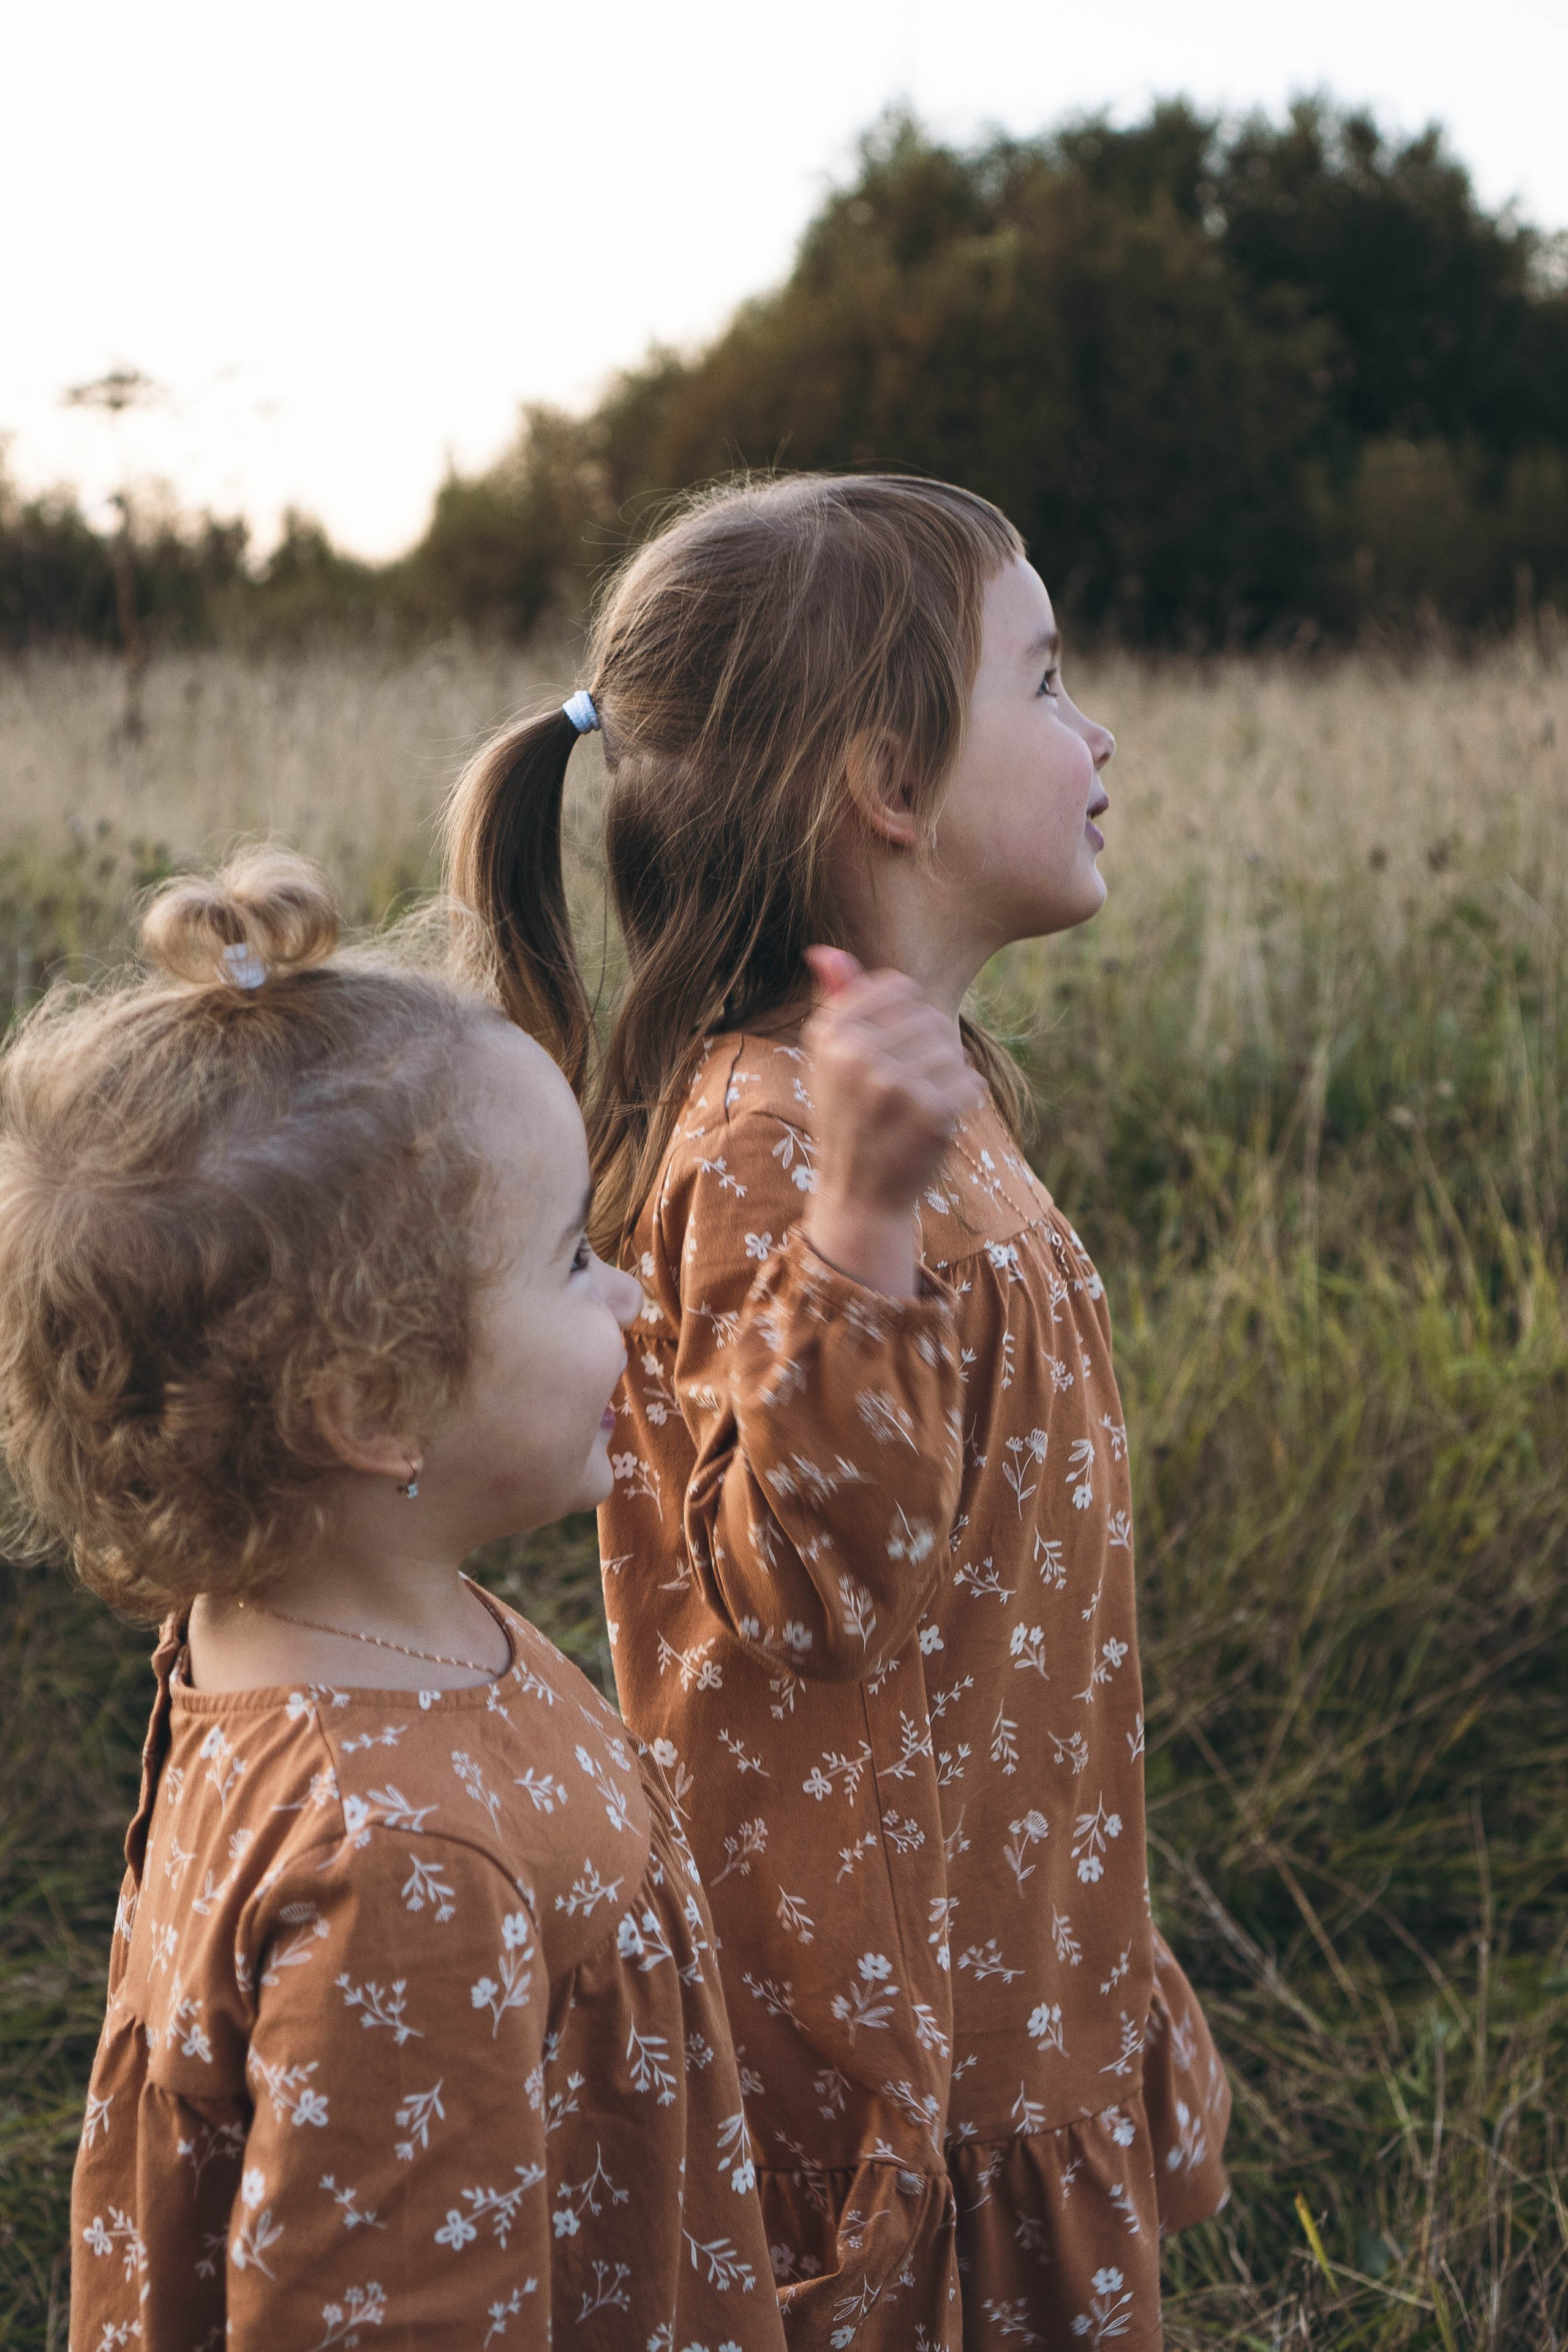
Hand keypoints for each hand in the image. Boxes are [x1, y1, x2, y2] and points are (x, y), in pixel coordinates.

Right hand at [799, 949, 982, 1296]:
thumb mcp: (830, 1059)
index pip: (899, 989)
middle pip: (931, 1018)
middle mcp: (854, 1053)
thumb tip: (824, 949)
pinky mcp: (928, 1110)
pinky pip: (970, 1081)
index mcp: (828, 1033)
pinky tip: (933, 1124)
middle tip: (899, 1095)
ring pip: (952, 1049)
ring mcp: (892, 1083)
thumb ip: (836, 1002)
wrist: (859, 1195)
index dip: (905, 1023)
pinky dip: (961, 1102)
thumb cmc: (850, 1119)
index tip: (886, 1058)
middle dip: (927, 1053)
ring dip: (945, 1079)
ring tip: (915, 1108)